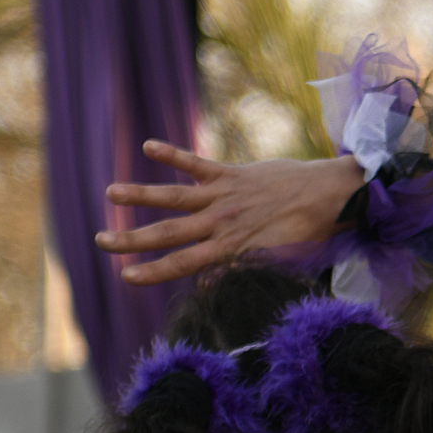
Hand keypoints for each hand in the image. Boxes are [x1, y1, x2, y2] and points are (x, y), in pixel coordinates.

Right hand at [98, 143, 366, 285]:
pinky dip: (172, 155)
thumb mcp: (277, 263)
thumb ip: (242, 271)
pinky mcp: (231, 174)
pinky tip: (147, 146)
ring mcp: (224, 196)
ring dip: (140, 195)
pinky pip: (196, 163)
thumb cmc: (308, 235)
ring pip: (174, 196)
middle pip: (168, 232)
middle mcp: (221, 222)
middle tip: (101, 242)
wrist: (330, 197)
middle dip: (132, 239)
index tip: (125, 276)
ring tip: (110, 193)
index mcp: (231, 248)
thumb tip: (207, 286)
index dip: (153, 271)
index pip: (183, 264)